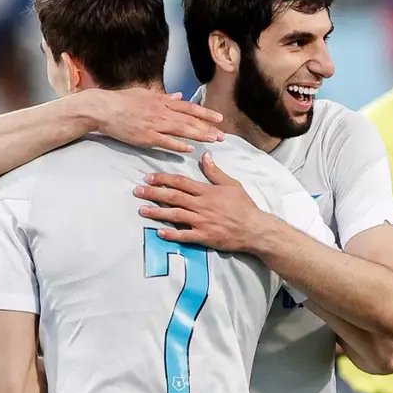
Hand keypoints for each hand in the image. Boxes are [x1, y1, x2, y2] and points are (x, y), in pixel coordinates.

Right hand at [85, 89, 224, 152]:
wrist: (104, 108)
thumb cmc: (122, 100)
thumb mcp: (145, 93)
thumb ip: (164, 96)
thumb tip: (179, 96)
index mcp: (162, 102)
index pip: (189, 107)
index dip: (205, 113)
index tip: (219, 118)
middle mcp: (162, 112)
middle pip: (190, 120)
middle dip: (207, 128)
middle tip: (222, 135)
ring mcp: (155, 125)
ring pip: (182, 130)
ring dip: (199, 135)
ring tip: (213, 141)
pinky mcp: (146, 137)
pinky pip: (166, 142)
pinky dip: (178, 145)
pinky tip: (190, 149)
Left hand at [135, 152, 267, 250]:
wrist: (254, 229)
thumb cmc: (244, 206)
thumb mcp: (231, 184)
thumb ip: (215, 172)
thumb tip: (205, 156)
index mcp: (207, 191)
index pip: (180, 182)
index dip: (163, 179)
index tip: (149, 177)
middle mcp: (201, 205)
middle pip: (173, 197)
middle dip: (153, 193)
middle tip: (137, 191)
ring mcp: (202, 221)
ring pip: (175, 215)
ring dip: (157, 212)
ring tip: (142, 209)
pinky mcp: (204, 236)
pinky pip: (185, 235)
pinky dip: (171, 234)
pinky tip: (159, 232)